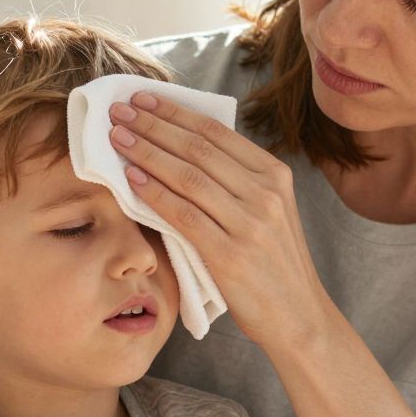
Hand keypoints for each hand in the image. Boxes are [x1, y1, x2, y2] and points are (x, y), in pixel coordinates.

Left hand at [107, 91, 333, 352]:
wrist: (298, 317)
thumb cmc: (274, 265)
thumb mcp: (269, 213)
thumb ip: (237, 183)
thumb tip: (183, 150)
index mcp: (275, 176)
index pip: (217, 132)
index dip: (175, 112)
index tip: (142, 99)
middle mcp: (266, 193)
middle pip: (198, 148)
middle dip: (153, 125)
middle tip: (119, 112)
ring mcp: (250, 224)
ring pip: (187, 176)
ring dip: (147, 152)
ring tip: (117, 138)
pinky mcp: (231, 255)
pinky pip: (183, 215)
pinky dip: (154, 193)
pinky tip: (130, 179)